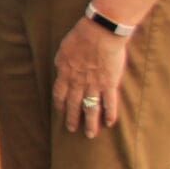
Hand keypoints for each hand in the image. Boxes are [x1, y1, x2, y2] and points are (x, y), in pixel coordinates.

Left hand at [52, 17, 127, 137]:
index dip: (60, 104)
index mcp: (65, 74)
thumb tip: (60, 69)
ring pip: (90, 108)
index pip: (59, 94)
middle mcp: (78, 83)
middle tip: (72, 129)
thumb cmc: (81, 37)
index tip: (60, 112)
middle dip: (72, 118)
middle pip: (73, 105)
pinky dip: (110, 114)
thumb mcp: (63, 49)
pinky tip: (109, 123)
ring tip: (90, 134)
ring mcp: (94, 85)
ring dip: (90, 123)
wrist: (100, 34)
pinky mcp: (109, 84)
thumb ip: (61, 62)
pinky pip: (109, 102)